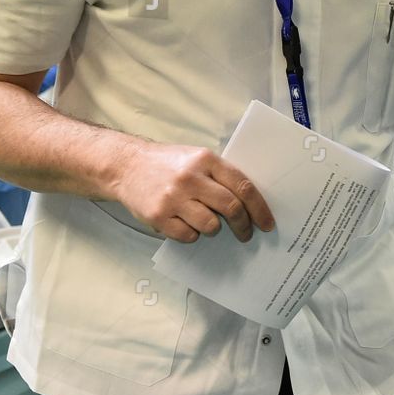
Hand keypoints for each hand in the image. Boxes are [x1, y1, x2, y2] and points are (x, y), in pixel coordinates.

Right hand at [113, 139, 275, 243]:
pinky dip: (191, 234)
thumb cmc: (167, 164)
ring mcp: (173, 198)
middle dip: (243, 226)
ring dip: (213, 228)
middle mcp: (190, 178)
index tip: (266, 223)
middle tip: (245, 234)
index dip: (259, 208)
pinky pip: (188, 235)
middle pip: (231, 208)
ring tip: (205, 221)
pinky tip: (185, 223)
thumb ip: (219, 176)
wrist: (127, 166)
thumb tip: (249, 204)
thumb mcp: (195, 159)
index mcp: (205, 160)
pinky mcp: (158, 216)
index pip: (242, 186)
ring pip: (210, 225)